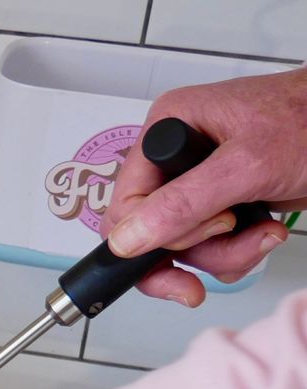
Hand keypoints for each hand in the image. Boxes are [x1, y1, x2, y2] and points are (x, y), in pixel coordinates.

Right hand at [104, 68, 306, 305]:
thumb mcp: (247, 164)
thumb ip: (184, 203)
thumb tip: (127, 238)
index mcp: (166, 132)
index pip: (125, 205)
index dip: (152, 237)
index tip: (194, 244)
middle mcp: (176, 159)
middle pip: (152, 234)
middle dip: (197, 250)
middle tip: (232, 238)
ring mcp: (200, 184)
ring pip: (184, 248)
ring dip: (226, 254)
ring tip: (263, 233)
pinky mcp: (224, 203)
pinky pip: (210, 249)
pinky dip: (238, 252)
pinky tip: (265, 230)